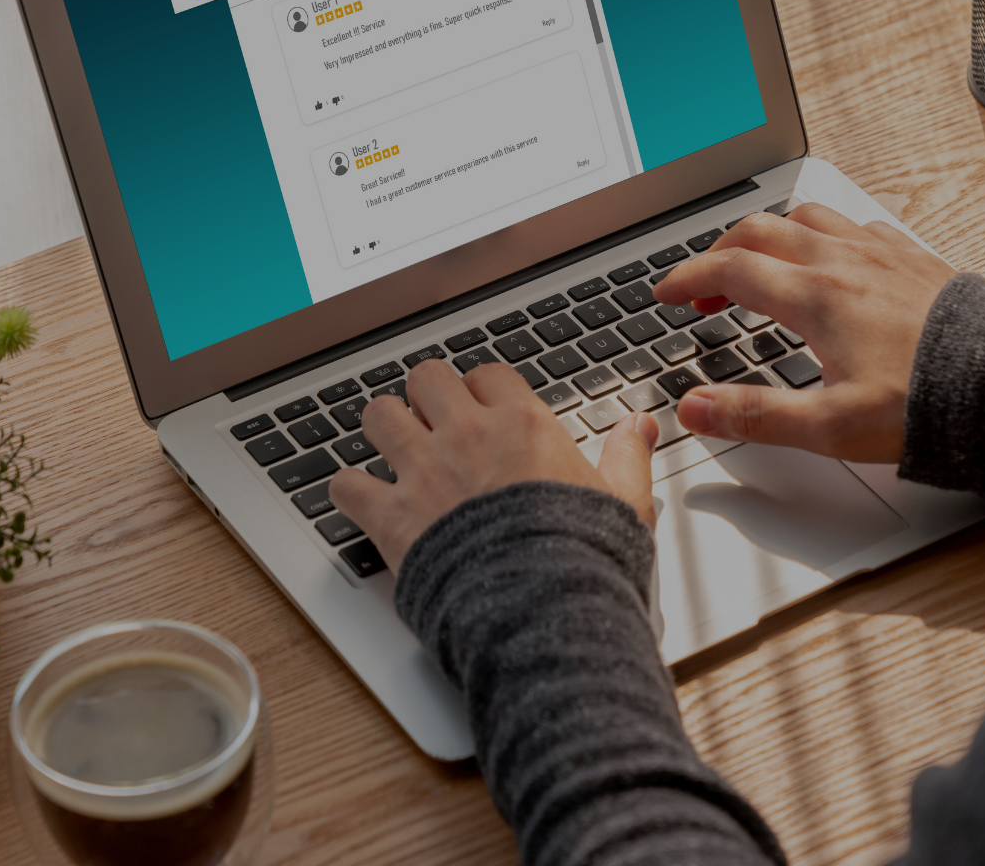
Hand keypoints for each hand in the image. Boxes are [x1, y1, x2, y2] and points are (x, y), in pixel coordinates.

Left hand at [329, 358, 660, 567]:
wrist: (542, 610)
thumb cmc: (584, 560)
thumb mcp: (625, 503)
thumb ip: (627, 458)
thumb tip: (639, 425)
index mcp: (523, 424)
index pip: (487, 374)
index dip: (480, 389)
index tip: (482, 408)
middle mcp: (467, 435)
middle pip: (426, 378)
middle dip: (425, 396)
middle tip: (432, 420)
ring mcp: (423, 470)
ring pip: (378, 415)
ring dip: (383, 429)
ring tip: (392, 447)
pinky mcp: (390, 514)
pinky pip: (345, 484)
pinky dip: (349, 491)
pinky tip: (362, 499)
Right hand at [652, 203, 955, 463]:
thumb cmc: (928, 406)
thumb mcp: (830, 427)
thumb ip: (755, 415)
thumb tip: (694, 408)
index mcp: (816, 297)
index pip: (731, 269)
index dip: (687, 276)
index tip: (665, 293)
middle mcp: (844, 262)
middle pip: (760, 231)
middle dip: (720, 251)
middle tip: (703, 285)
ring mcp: (881, 253)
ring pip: (808, 216)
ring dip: (771, 234)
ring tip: (760, 264)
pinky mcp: (913, 257)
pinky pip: (856, 225)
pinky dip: (824, 234)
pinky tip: (831, 260)